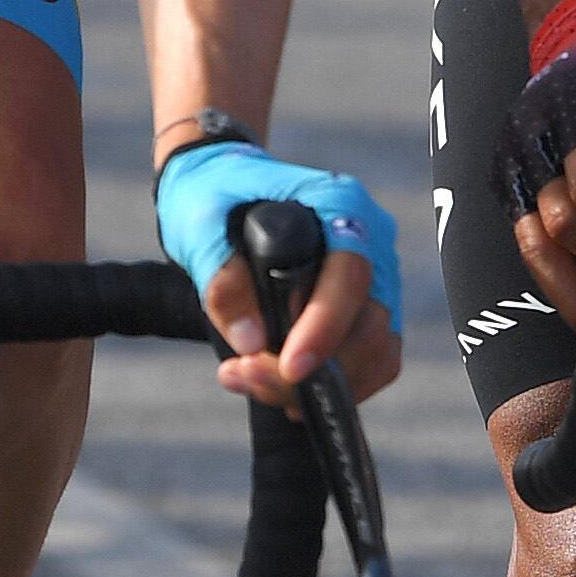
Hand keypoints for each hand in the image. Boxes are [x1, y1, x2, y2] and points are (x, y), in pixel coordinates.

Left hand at [153, 140, 405, 405]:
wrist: (222, 190)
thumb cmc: (214, 195)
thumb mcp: (201, 225)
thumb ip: (222, 278)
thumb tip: (251, 341)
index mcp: (340, 205)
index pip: (350, 275)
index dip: (325, 327)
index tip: (289, 366)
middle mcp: (371, 242)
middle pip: (370, 324)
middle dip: (314, 369)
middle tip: (244, 374)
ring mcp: (374, 279)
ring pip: (374, 353)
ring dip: (318, 385)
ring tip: (249, 378)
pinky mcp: (363, 312)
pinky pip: (366, 363)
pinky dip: (327, 386)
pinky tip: (276, 385)